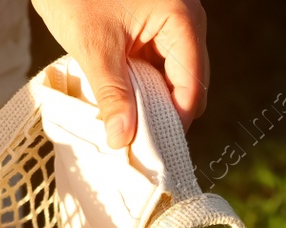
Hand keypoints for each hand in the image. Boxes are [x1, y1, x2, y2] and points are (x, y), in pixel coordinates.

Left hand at [32, 0, 207, 148]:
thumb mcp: (94, 46)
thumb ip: (112, 95)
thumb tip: (122, 140)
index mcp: (182, 20)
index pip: (192, 87)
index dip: (174, 123)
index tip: (148, 149)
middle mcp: (185, 20)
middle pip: (187, 83)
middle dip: (162, 114)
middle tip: (134, 140)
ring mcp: (170, 21)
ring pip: (171, 76)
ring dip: (150, 101)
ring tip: (124, 123)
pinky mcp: (152, 24)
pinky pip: (156, 63)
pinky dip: (141, 84)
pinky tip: (120, 101)